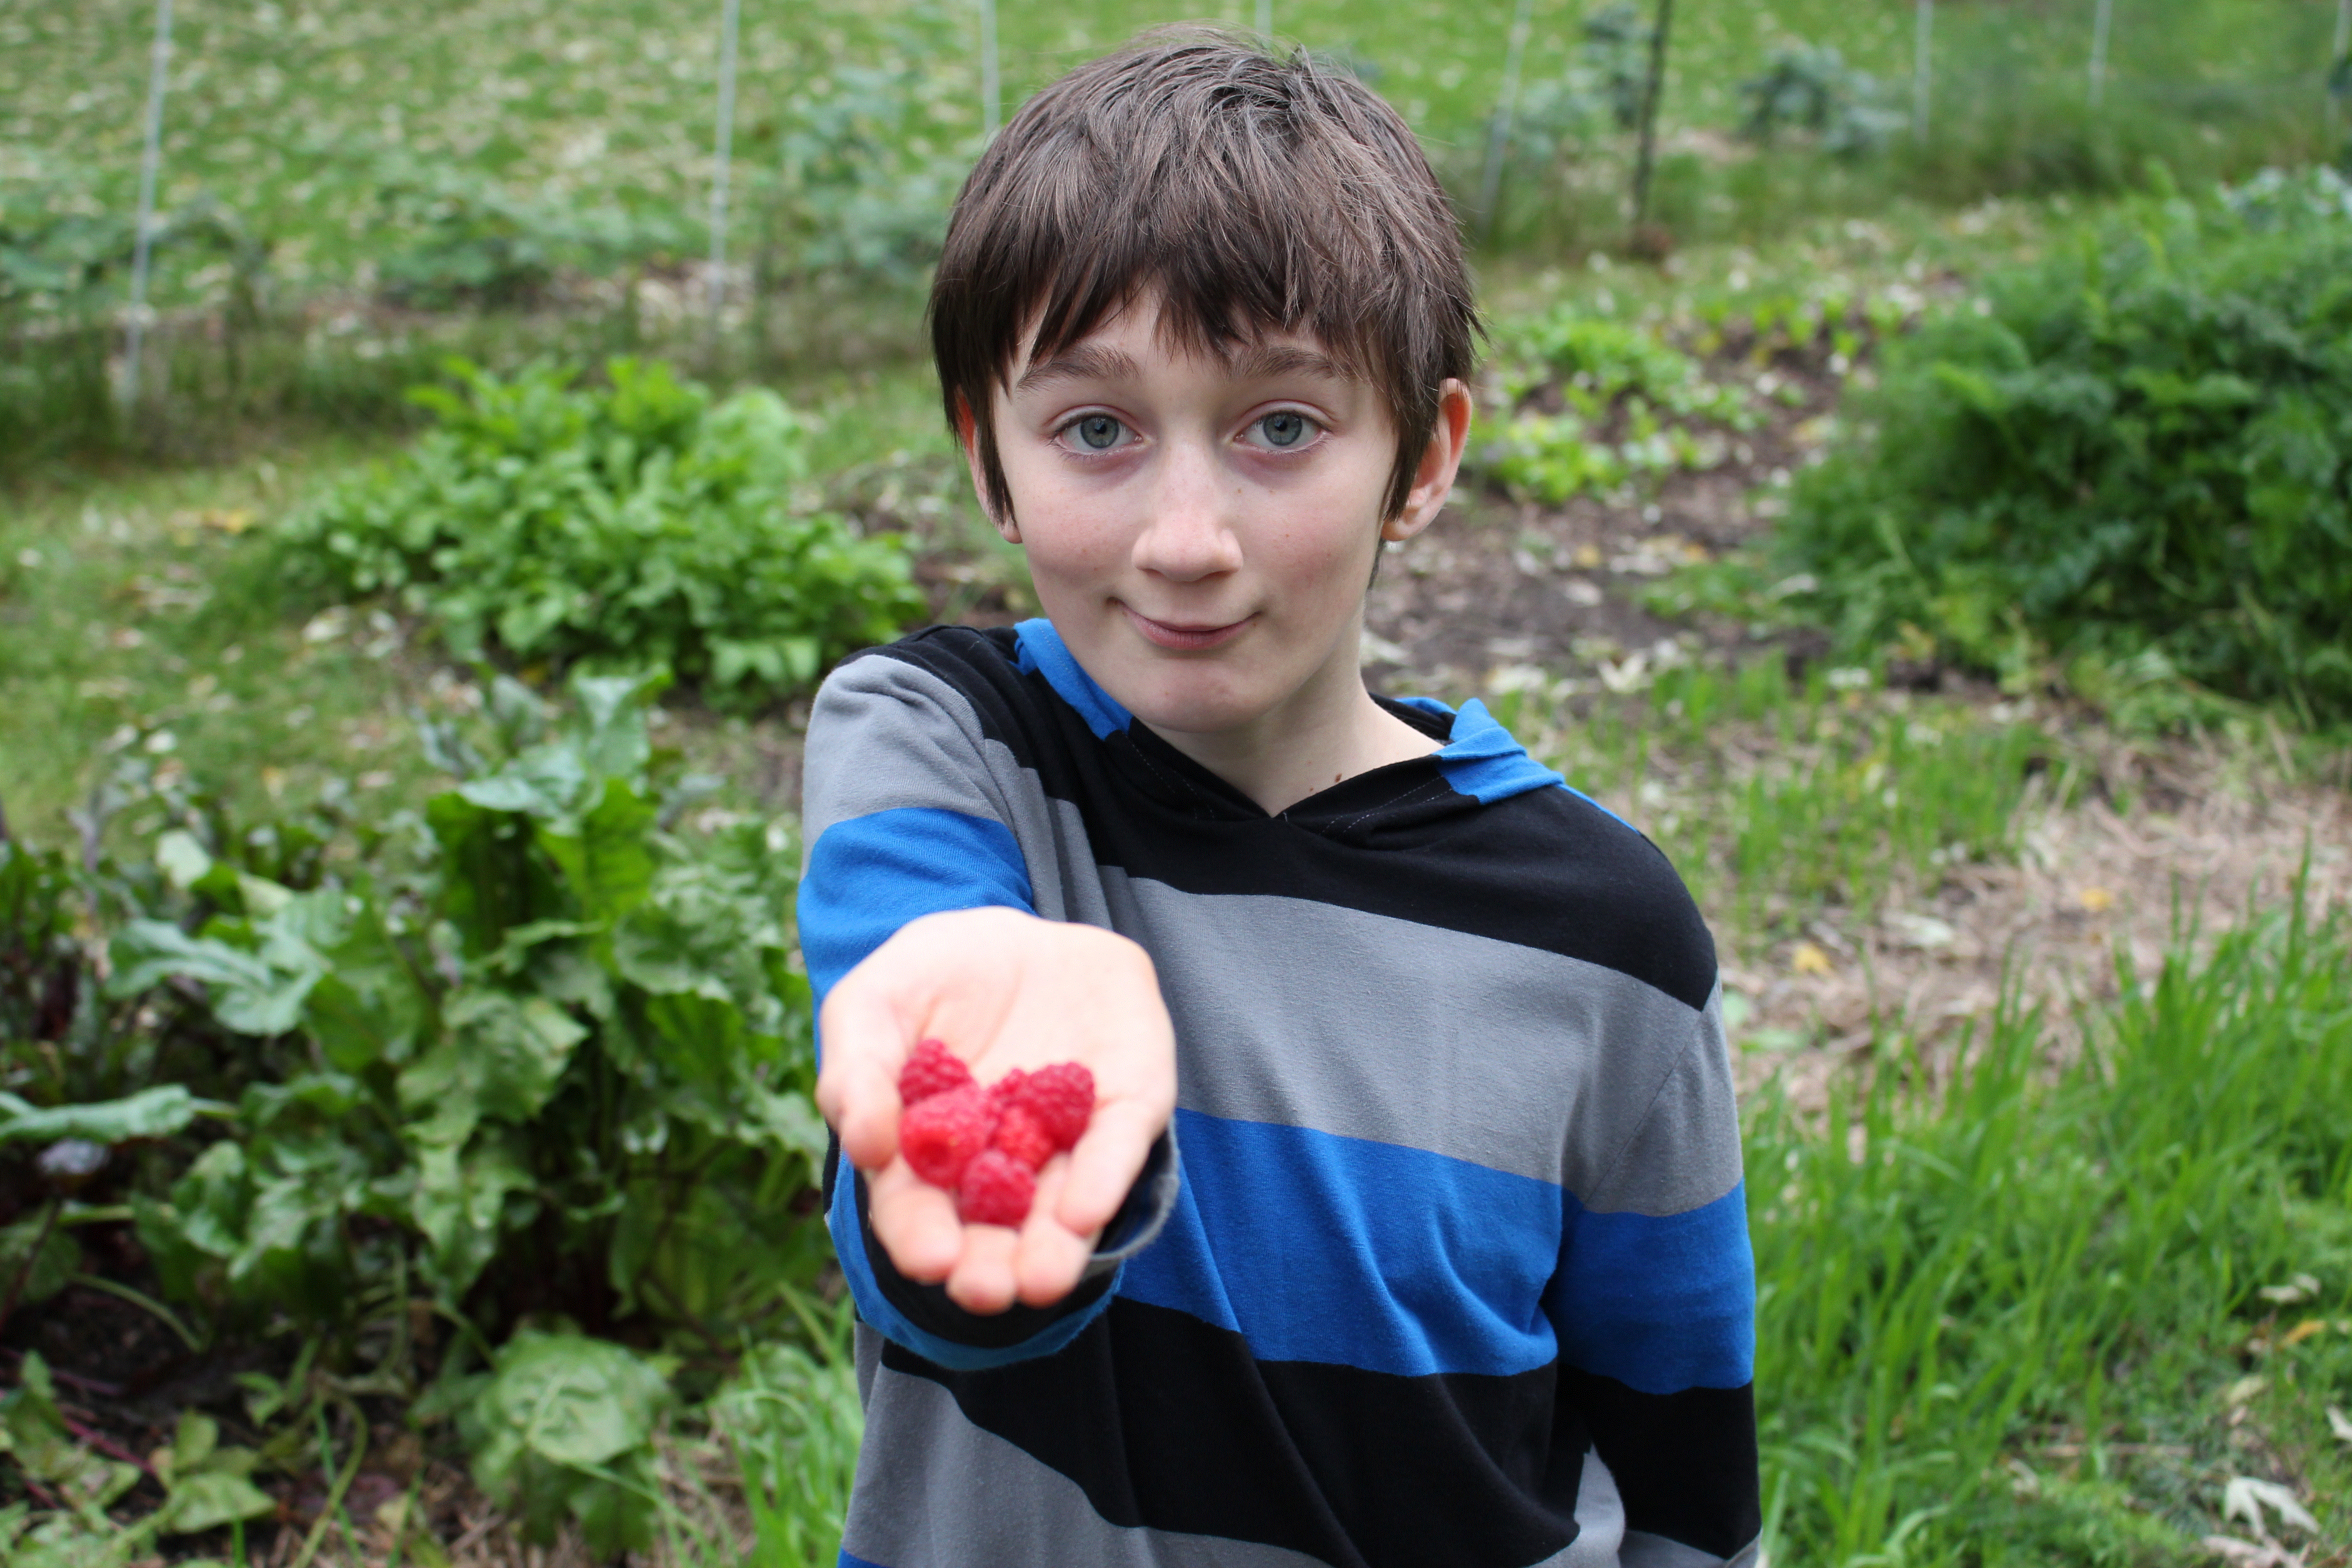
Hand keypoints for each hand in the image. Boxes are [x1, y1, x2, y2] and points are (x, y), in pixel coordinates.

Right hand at [816, 907, 1176, 1315]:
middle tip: (986, 1290)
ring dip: (1051, 1250)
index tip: (929, 1259)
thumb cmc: (930, 978)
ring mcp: (1066, 1140)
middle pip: (993, 1229)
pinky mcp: (1124, 1106)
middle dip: (990, 1264)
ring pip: (1061, 1208)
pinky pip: (1116, 1147)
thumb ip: (858, 1072)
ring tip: (1040, 1280)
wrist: (1017, 929)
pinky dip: (1101, 1179)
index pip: (920, 1210)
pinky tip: (1083, 1211)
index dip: (921, 1237)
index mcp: (931, 1155)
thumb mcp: (872, 1006)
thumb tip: (865, 1146)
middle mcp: (1001, 1163)